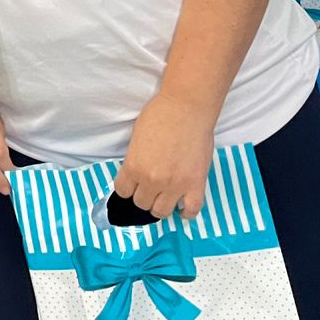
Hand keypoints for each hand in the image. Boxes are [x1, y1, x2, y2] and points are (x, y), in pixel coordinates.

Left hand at [112, 92, 217, 221]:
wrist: (187, 107)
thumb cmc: (160, 115)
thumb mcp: (136, 138)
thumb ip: (135, 160)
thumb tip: (138, 174)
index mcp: (133, 167)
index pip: (123, 192)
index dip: (127, 188)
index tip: (133, 185)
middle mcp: (152, 180)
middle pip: (141, 203)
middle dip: (144, 196)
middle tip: (150, 188)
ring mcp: (175, 185)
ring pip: (162, 212)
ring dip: (161, 206)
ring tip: (164, 197)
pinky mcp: (196, 184)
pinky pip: (191, 210)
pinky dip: (186, 212)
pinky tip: (183, 207)